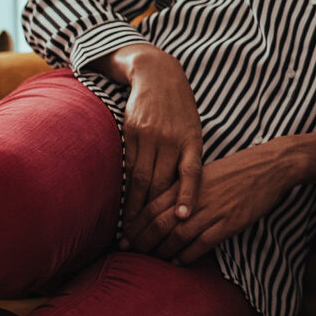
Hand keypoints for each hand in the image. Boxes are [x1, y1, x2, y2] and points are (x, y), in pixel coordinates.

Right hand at [101, 44, 204, 241]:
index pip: (192, 171)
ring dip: (134, 208)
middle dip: (152, 214)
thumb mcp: (194, 129)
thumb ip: (190, 157)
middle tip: (145, 241)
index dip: (188, 195)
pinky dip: (124, 189)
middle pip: (160, 183)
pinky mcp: (131, 133)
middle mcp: (171, 138)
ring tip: (129, 233)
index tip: (184, 218)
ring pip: (140, 178)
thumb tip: (189, 195)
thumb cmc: (180, 109)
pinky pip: (127, 166)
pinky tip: (121, 207)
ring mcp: (149, 136)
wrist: (158, 74)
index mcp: (192, 139)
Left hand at [133, 135, 315, 263]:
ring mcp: (212, 210)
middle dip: (142, 240)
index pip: (152, 205)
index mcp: (188, 182)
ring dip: (161, 251)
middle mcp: (195, 197)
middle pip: (159, 223)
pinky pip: (201, 244)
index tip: (124, 237)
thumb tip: (166, 206)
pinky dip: (186, 255)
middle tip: (129, 253)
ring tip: (151, 260)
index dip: (135, 224)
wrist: (270, 166)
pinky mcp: (228, 222)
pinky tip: (177, 262)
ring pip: (177, 235)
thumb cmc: (238, 169)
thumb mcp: (206, 171)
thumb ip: (185, 187)